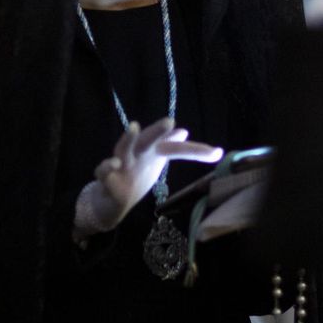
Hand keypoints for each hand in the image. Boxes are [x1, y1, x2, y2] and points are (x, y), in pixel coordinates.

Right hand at [74, 118, 222, 237]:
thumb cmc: (133, 176)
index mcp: (152, 154)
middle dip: (157, 131)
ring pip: (123, 149)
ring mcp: (121, 165)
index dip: (196, 151)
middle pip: (147, 140)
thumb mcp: (154, 163)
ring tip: (134, 126)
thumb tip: (184, 131)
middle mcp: (137, 155)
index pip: (176, 150)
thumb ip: (169, 148)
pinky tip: (112, 164)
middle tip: (169, 121)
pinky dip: (107, 167)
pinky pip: (104, 171)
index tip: (218, 153)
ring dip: (128, 138)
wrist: (108, 201)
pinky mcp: (106, 179)